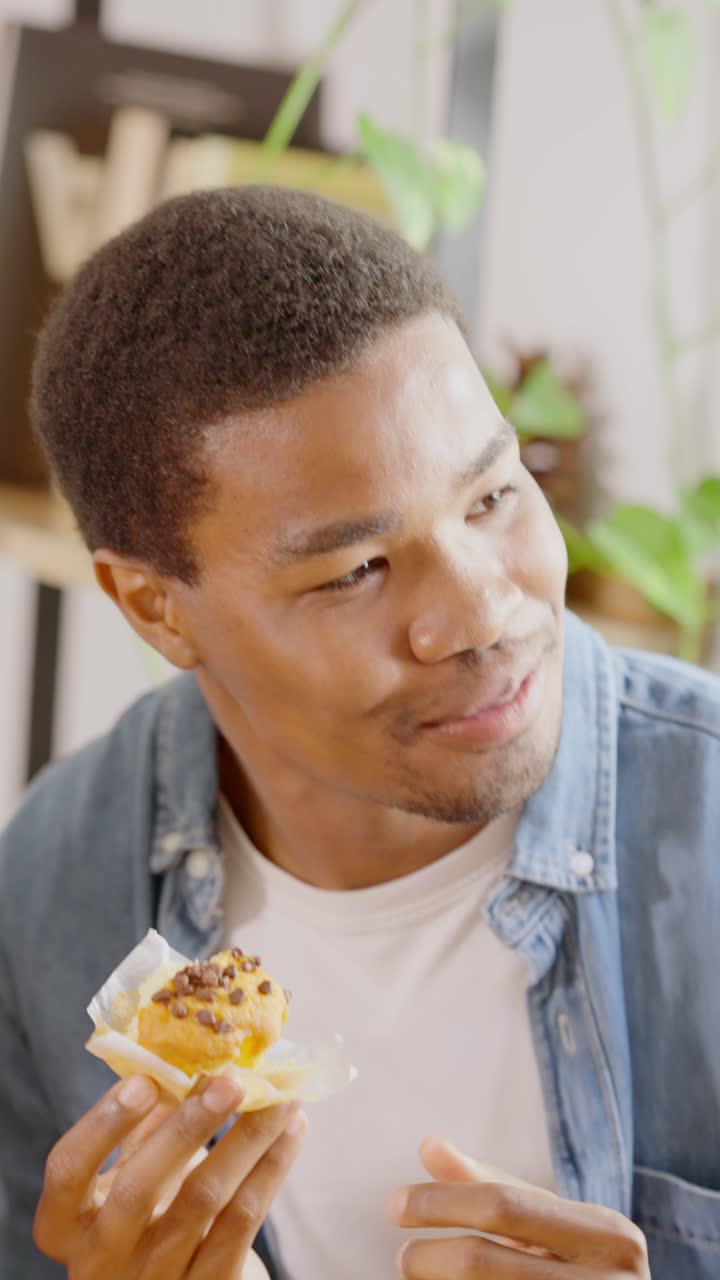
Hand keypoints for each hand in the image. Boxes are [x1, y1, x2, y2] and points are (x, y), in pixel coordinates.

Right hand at [34, 1073, 306, 1278]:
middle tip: (230, 1080)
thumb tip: (184, 1052)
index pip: (68, 1170)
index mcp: (66, 1222)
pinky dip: (272, 1166)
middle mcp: (102, 1258)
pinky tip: (293, 1127)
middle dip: (188, 1126)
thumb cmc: (147, 1216)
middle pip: (138, 1189)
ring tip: (281, 1094)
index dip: (104, 1123)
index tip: (144, 1080)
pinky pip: (242, 1221)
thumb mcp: (127, 1176)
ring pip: (204, 1200)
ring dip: (248, 1137)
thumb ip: (143, 1126)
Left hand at [386, 1137, 649, 1276]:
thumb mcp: (551, 1223)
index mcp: (606, 1233)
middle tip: (403, 1256)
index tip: (396, 1204)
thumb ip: (491, 1185)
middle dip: (431, 1257)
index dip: (441, 1203)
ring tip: (417, 1276)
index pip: (503, 1205)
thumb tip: (429, 1147)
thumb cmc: (582, 1267)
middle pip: (483, 1262)